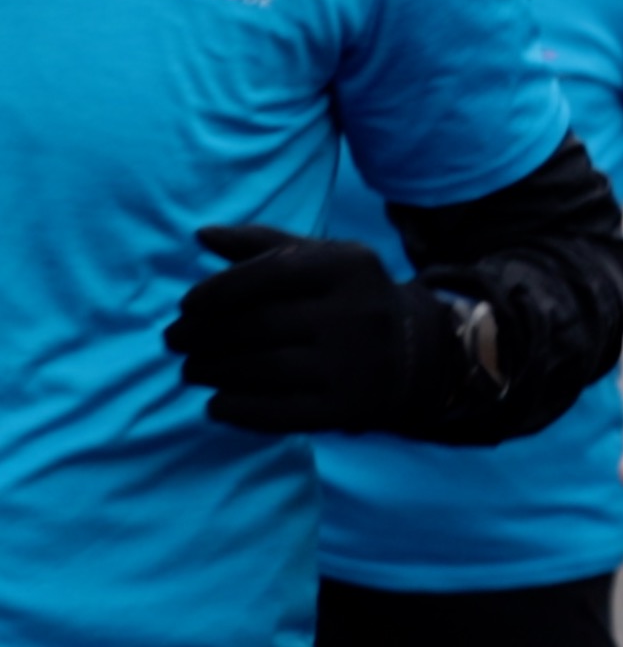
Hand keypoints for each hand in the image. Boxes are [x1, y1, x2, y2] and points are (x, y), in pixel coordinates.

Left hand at [168, 225, 455, 433]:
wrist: (422, 354)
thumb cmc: (352, 298)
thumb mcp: (324, 260)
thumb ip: (265, 244)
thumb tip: (202, 234)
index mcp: (349, 267)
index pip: (267, 274)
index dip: (216, 291)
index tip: (186, 306)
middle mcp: (356, 313)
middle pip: (258, 325)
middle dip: (204, 335)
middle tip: (176, 342)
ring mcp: (354, 364)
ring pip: (263, 368)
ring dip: (213, 371)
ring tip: (192, 369)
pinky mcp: (349, 408)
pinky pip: (279, 412)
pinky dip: (238, 410)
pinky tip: (216, 404)